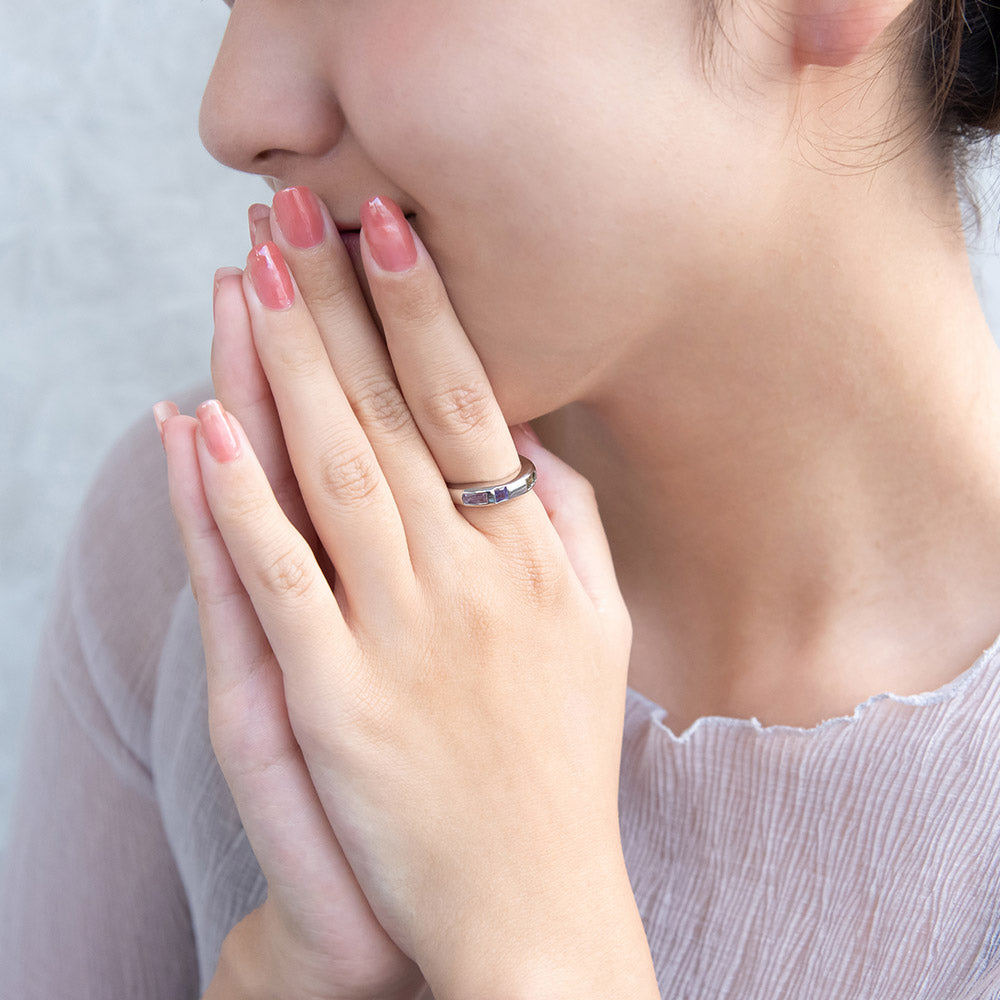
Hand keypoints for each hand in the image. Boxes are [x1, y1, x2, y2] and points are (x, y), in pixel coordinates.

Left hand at [161, 187, 657, 998]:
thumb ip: (575, 527)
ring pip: (335, 475)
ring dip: (285, 369)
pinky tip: (201, 427)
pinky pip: (283, 582)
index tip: (389, 229)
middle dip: (339, 306)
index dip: (426, 312)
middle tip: (297, 213)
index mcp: (533, 559)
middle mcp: (473, 580)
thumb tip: (534, 439)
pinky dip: (239, 502)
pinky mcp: (340, 702)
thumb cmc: (562, 764)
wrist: (536, 905)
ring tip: (249, 277)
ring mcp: (405, 637)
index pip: (470, 405)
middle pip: (391, 417)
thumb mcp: (602, 631)